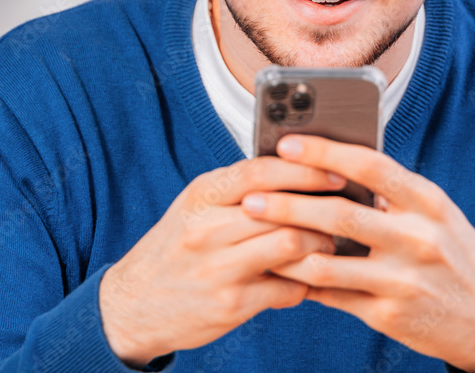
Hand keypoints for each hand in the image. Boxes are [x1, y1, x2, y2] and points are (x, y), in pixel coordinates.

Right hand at [98, 155, 344, 367]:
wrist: (132, 304)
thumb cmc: (175, 249)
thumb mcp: (195, 208)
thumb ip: (238, 190)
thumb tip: (296, 170)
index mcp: (201, 196)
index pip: (261, 172)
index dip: (305, 171)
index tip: (335, 173)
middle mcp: (207, 229)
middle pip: (283, 210)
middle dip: (321, 212)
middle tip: (342, 213)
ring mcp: (218, 269)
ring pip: (291, 246)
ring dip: (319, 246)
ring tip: (327, 246)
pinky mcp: (230, 305)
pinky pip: (286, 288)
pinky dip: (304, 283)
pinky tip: (305, 279)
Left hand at [239, 134, 474, 372]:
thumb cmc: (453, 253)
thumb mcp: (435, 214)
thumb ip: (391, 193)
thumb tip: (331, 165)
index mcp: (427, 202)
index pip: (370, 166)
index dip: (324, 152)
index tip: (285, 144)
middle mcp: (418, 239)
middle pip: (340, 215)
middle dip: (288, 205)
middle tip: (249, 198)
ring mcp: (403, 281)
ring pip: (328, 263)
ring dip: (286, 249)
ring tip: (254, 237)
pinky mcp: (390, 316)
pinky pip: (334, 296)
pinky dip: (303, 282)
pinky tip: (280, 271)